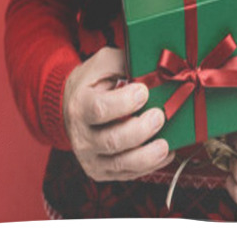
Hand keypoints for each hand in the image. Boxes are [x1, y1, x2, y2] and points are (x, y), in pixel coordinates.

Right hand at [62, 46, 174, 181]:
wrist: (71, 107)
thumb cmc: (93, 83)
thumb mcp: (104, 63)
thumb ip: (125, 63)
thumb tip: (155, 67)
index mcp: (80, 106)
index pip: (100, 109)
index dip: (124, 102)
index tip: (143, 91)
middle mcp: (81, 136)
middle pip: (112, 141)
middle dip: (140, 130)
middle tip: (159, 116)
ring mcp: (90, 157)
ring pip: (120, 164)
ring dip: (147, 156)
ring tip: (165, 145)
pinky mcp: (101, 171)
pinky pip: (127, 174)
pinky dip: (148, 166)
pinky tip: (164, 154)